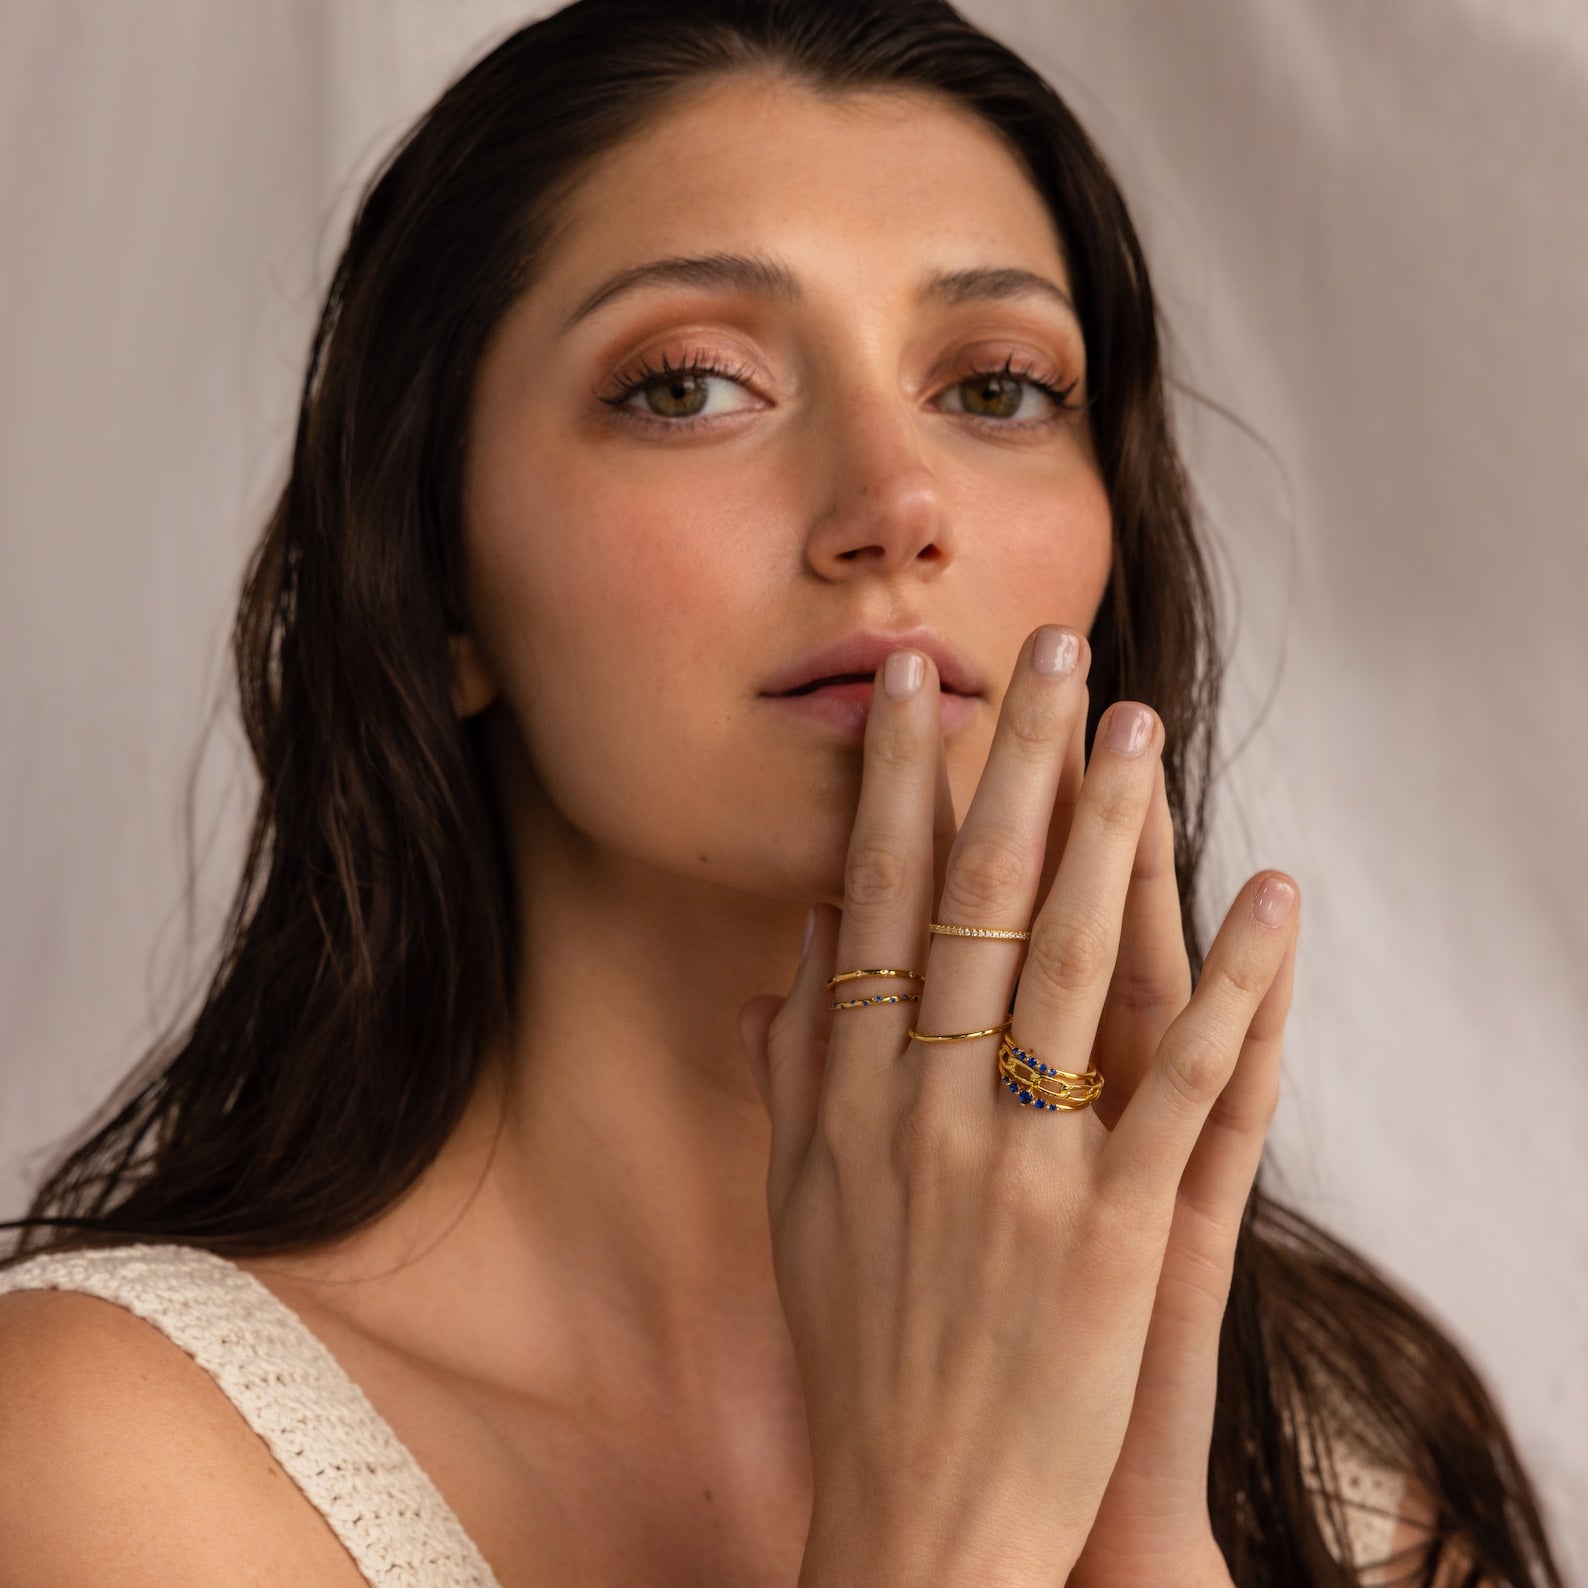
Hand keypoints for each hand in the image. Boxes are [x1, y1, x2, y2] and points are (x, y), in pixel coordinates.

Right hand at [738, 626, 1298, 1585]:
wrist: (919, 1513)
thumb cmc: (858, 1347)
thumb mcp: (798, 1201)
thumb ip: (797, 1067)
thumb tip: (807, 943)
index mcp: (846, 1098)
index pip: (876, 903)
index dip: (900, 785)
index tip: (916, 686)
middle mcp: (925, 1110)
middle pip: (976, 903)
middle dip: (1014, 763)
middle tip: (1048, 650)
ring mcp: (1022, 1168)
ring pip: (1073, 964)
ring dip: (1114, 833)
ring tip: (1141, 727)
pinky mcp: (1117, 1235)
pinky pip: (1185, 1085)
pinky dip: (1237, 984)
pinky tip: (1271, 892)